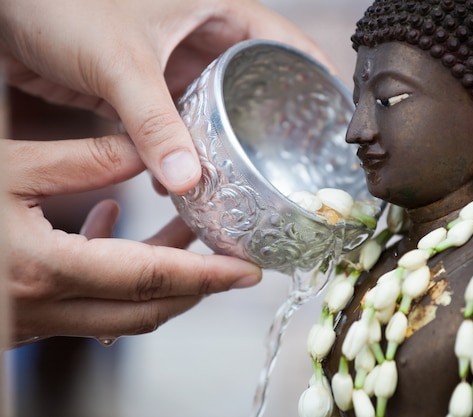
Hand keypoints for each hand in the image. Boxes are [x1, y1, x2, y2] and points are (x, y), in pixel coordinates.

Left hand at [0, 0, 330, 193]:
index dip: (314, 74)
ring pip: (214, 108)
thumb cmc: (60, 3)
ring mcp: (173, 63)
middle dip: (269, 121)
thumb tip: (185, 180)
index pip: (284, 40)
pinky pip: (177, 123)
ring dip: (223, 142)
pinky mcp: (145, 87)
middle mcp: (201, 37)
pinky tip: (186, 178)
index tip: (334, 114)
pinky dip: (184, 149)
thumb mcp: (120, 61)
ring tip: (245, 179)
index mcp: (215, 11)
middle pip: (254, 83)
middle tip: (290, 161)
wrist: (3, 14)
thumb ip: (153, 121)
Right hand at [2, 135, 261, 347]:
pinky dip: (112, 276)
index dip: (207, 276)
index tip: (247, 272)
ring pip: (118, 313)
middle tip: (232, 265)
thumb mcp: (15, 168)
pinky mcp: (23, 318)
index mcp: (47, 269)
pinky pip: (85, 306)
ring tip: (184, 232)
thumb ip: (89, 161)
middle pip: (144, 310)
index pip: (151, 278)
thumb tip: (151, 151)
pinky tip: (108, 224)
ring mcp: (32, 321)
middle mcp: (43, 308)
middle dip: (197, 288)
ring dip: (159, 279)